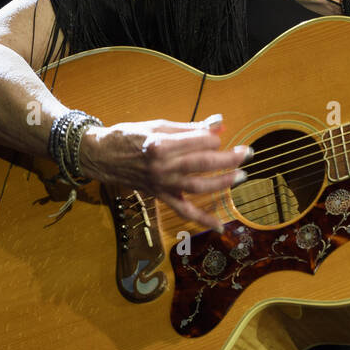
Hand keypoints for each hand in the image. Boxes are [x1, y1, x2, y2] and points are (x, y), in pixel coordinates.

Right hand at [79, 113, 251, 230]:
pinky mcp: (161, 196)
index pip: (199, 142)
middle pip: (203, 163)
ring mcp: (162, 184)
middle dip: (228, 158)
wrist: (101, 156)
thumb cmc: (130, 136)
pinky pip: (184, 211)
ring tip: (241, 176)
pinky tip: (221, 226)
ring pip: (198, 186)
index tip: (218, 134)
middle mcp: (162, 167)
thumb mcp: (160, 125)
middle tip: (248, 153)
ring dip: (223, 183)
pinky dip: (202, 219)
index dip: (213, 137)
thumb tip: (220, 123)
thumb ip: (191, 128)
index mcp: (161, 145)